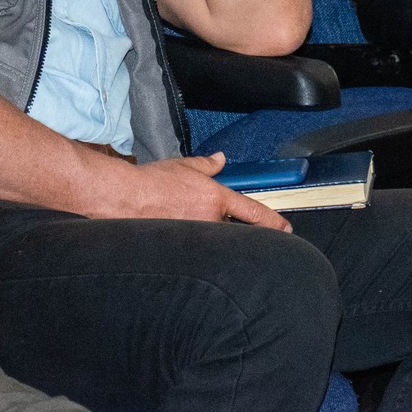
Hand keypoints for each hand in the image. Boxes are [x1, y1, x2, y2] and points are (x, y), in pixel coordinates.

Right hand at [87, 153, 290, 230]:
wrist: (126, 198)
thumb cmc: (153, 181)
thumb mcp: (184, 166)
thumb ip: (207, 164)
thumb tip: (220, 159)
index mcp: (215, 197)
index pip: (252, 211)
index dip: (273, 221)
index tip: (286, 228)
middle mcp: (210, 219)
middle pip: (236, 232)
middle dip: (236, 233)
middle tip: (225, 229)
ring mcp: (198, 236)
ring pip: (217, 242)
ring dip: (214, 240)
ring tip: (192, 228)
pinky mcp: (184, 249)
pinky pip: (199, 251)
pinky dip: (197, 249)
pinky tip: (184, 243)